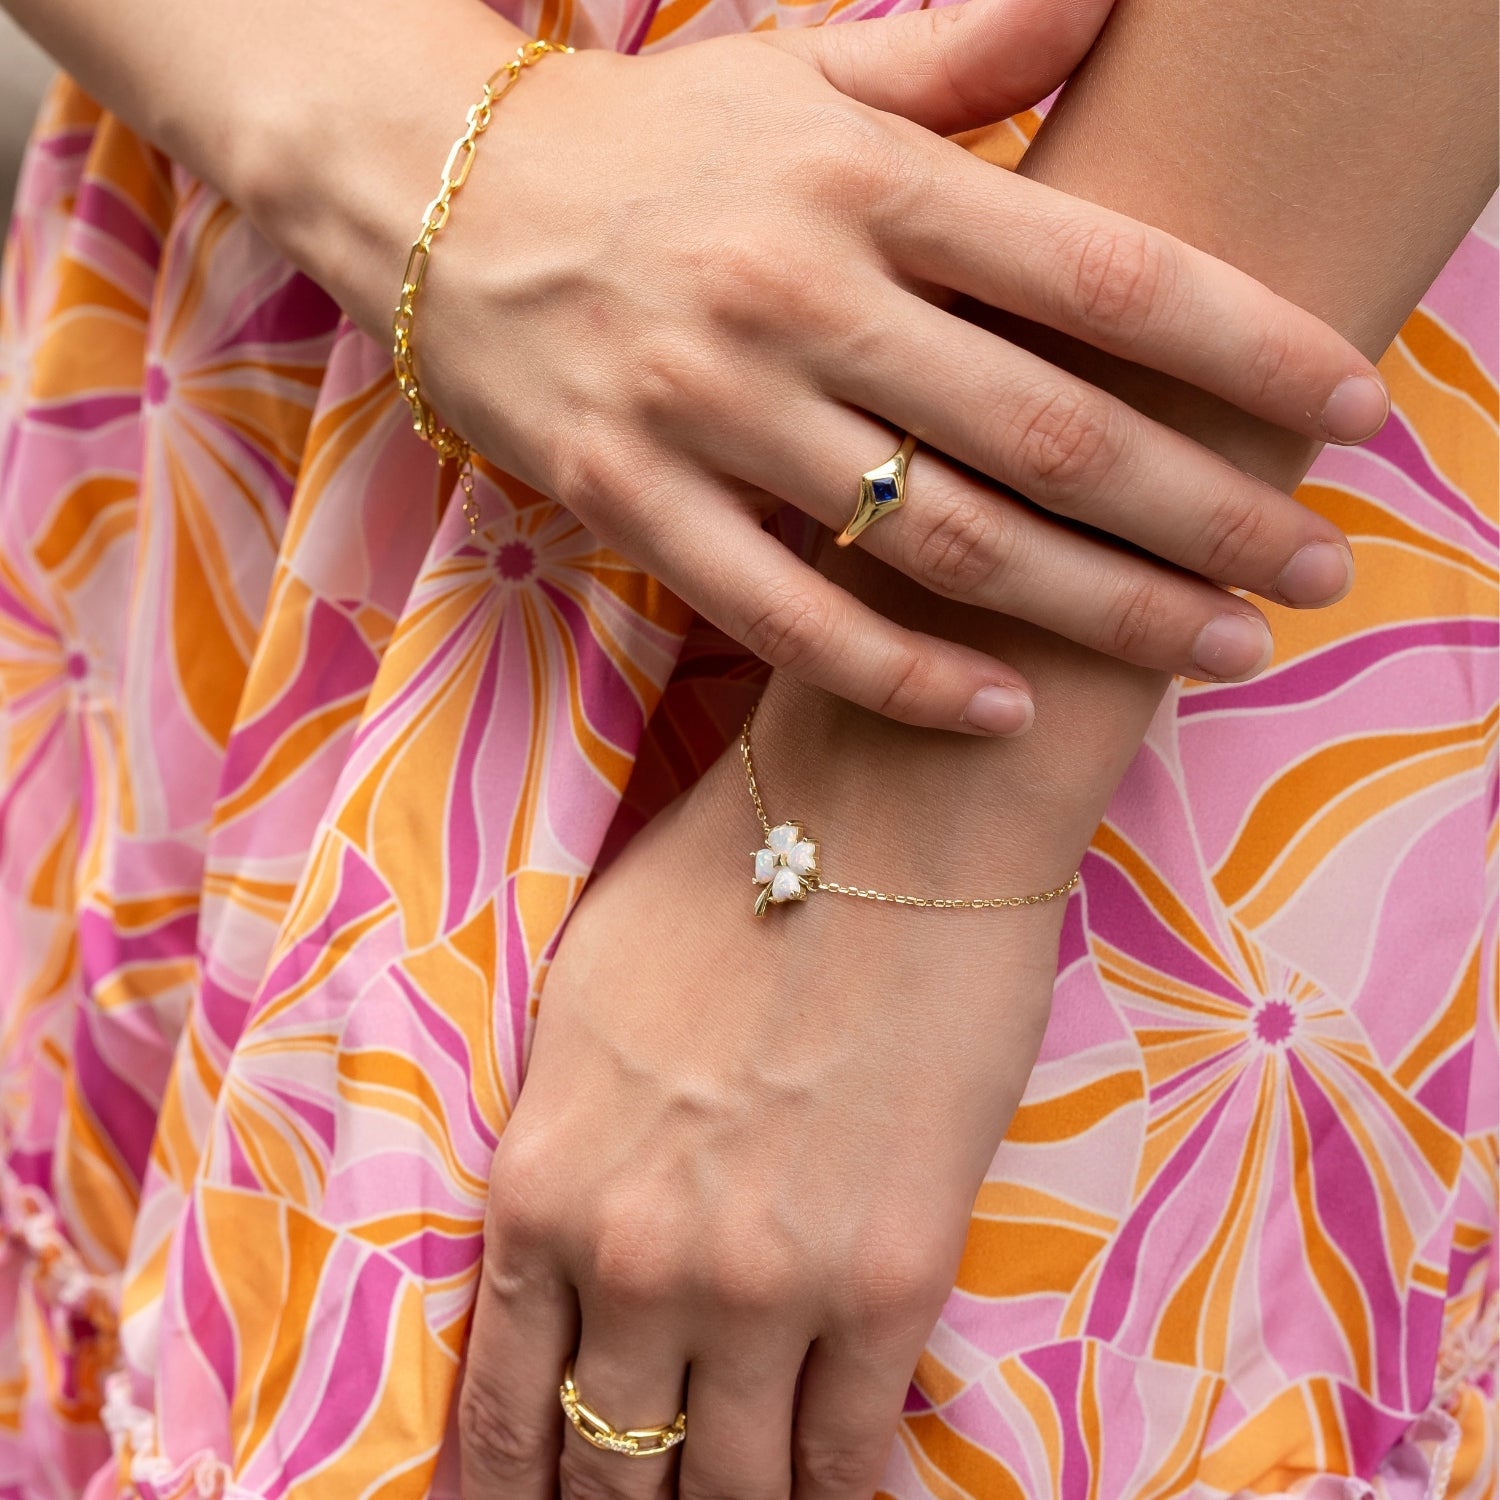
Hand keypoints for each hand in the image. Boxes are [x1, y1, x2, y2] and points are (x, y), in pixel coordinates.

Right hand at [354, 0, 1385, 735]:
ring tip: (1218, 649)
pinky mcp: (635, 504)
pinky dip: (908, 676)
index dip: (1248, 349)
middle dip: (1209, 512)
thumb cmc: (659, 143)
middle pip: (1048, 432)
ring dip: (1096, 611)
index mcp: (865, 180)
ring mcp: (711, 412)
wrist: (443, 195)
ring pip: (939, 542)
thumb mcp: (807, 70)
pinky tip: (1011, 709)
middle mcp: (800, 295)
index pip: (1103, 273)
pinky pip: (791, 618)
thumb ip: (969, 48)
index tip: (1352, 417)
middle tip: (1320, 575)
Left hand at [456, 718, 1077, 1497]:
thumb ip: (559, 1145)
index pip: (504, 1410)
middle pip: (611, 1470)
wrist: (889, 816)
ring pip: (731, 1488)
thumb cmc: (729, 881)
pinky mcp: (892, 1280)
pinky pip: (850, 1452)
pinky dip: (838, 1494)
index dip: (514, 1492)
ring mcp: (767, 1284)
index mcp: (541, 1189)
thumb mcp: (579, 1004)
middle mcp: (635, 1261)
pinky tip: (833, 1498)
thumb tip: (564, 1238)